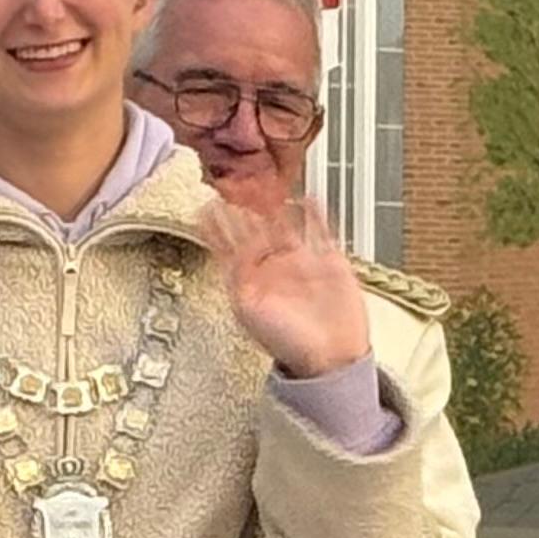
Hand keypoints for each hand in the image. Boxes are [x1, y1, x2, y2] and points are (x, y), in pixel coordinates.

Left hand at [194, 197, 369, 379]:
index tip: (209, 199)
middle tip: (238, 179)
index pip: (228, 242)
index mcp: (248, 278)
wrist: (329, 358)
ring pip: (285, 224)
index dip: (219, 222)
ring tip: (268, 181)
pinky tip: (308, 198)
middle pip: (255, 226)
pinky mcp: (328, 261)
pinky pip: (320, 231)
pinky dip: (315, 214)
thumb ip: (237, 274)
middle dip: (246, 205)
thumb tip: (226, 246)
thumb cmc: (286, 342)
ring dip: (277, 204)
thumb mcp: (248, 308)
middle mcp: (272, 267)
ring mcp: (300, 261)